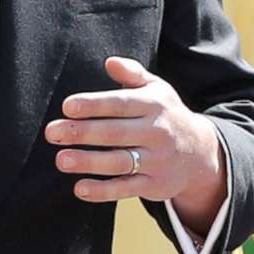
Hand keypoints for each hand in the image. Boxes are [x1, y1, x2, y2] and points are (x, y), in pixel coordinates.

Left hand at [48, 58, 226, 230]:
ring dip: (89, 162)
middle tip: (52, 132)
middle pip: (115, 132)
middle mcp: (157, 132)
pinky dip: (103, 191)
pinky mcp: (155, 185)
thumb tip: (110, 62)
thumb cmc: (166, 116)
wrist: (200, 152)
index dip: (94, 104)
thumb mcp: (157, 91)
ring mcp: (157, 160)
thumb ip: (133, 75)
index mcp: (154, 105)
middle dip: (82, 132)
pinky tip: (79, 189)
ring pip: (119, 162)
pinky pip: (126, 189)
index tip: (67, 106)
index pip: (121, 103)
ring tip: (61, 160)